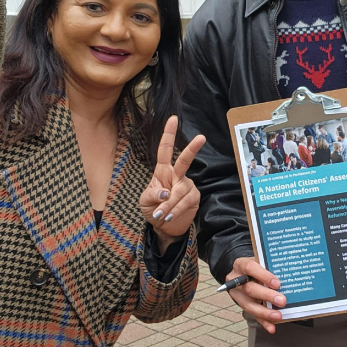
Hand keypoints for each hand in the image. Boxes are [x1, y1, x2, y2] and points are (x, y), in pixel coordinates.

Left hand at [139, 116, 205, 251]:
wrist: (164, 227)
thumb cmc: (153, 209)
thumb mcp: (144, 201)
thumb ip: (152, 194)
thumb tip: (165, 191)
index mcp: (163, 171)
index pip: (165, 150)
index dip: (169, 135)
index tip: (173, 119)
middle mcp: (177, 175)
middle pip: (185, 160)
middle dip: (192, 148)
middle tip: (202, 137)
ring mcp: (187, 186)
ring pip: (180, 192)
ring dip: (169, 204)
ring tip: (160, 214)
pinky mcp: (194, 198)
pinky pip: (185, 202)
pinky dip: (175, 210)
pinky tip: (168, 216)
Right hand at [226, 257, 284, 332]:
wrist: (240, 272)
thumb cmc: (254, 267)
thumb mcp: (258, 262)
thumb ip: (269, 268)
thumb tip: (288, 278)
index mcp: (240, 265)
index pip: (250, 268)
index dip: (263, 276)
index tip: (277, 283)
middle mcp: (236, 280)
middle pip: (249, 289)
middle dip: (267, 296)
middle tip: (281, 301)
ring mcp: (237, 294)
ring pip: (249, 305)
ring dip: (264, 312)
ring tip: (277, 316)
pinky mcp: (241, 305)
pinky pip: (252, 315)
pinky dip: (263, 322)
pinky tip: (271, 327)